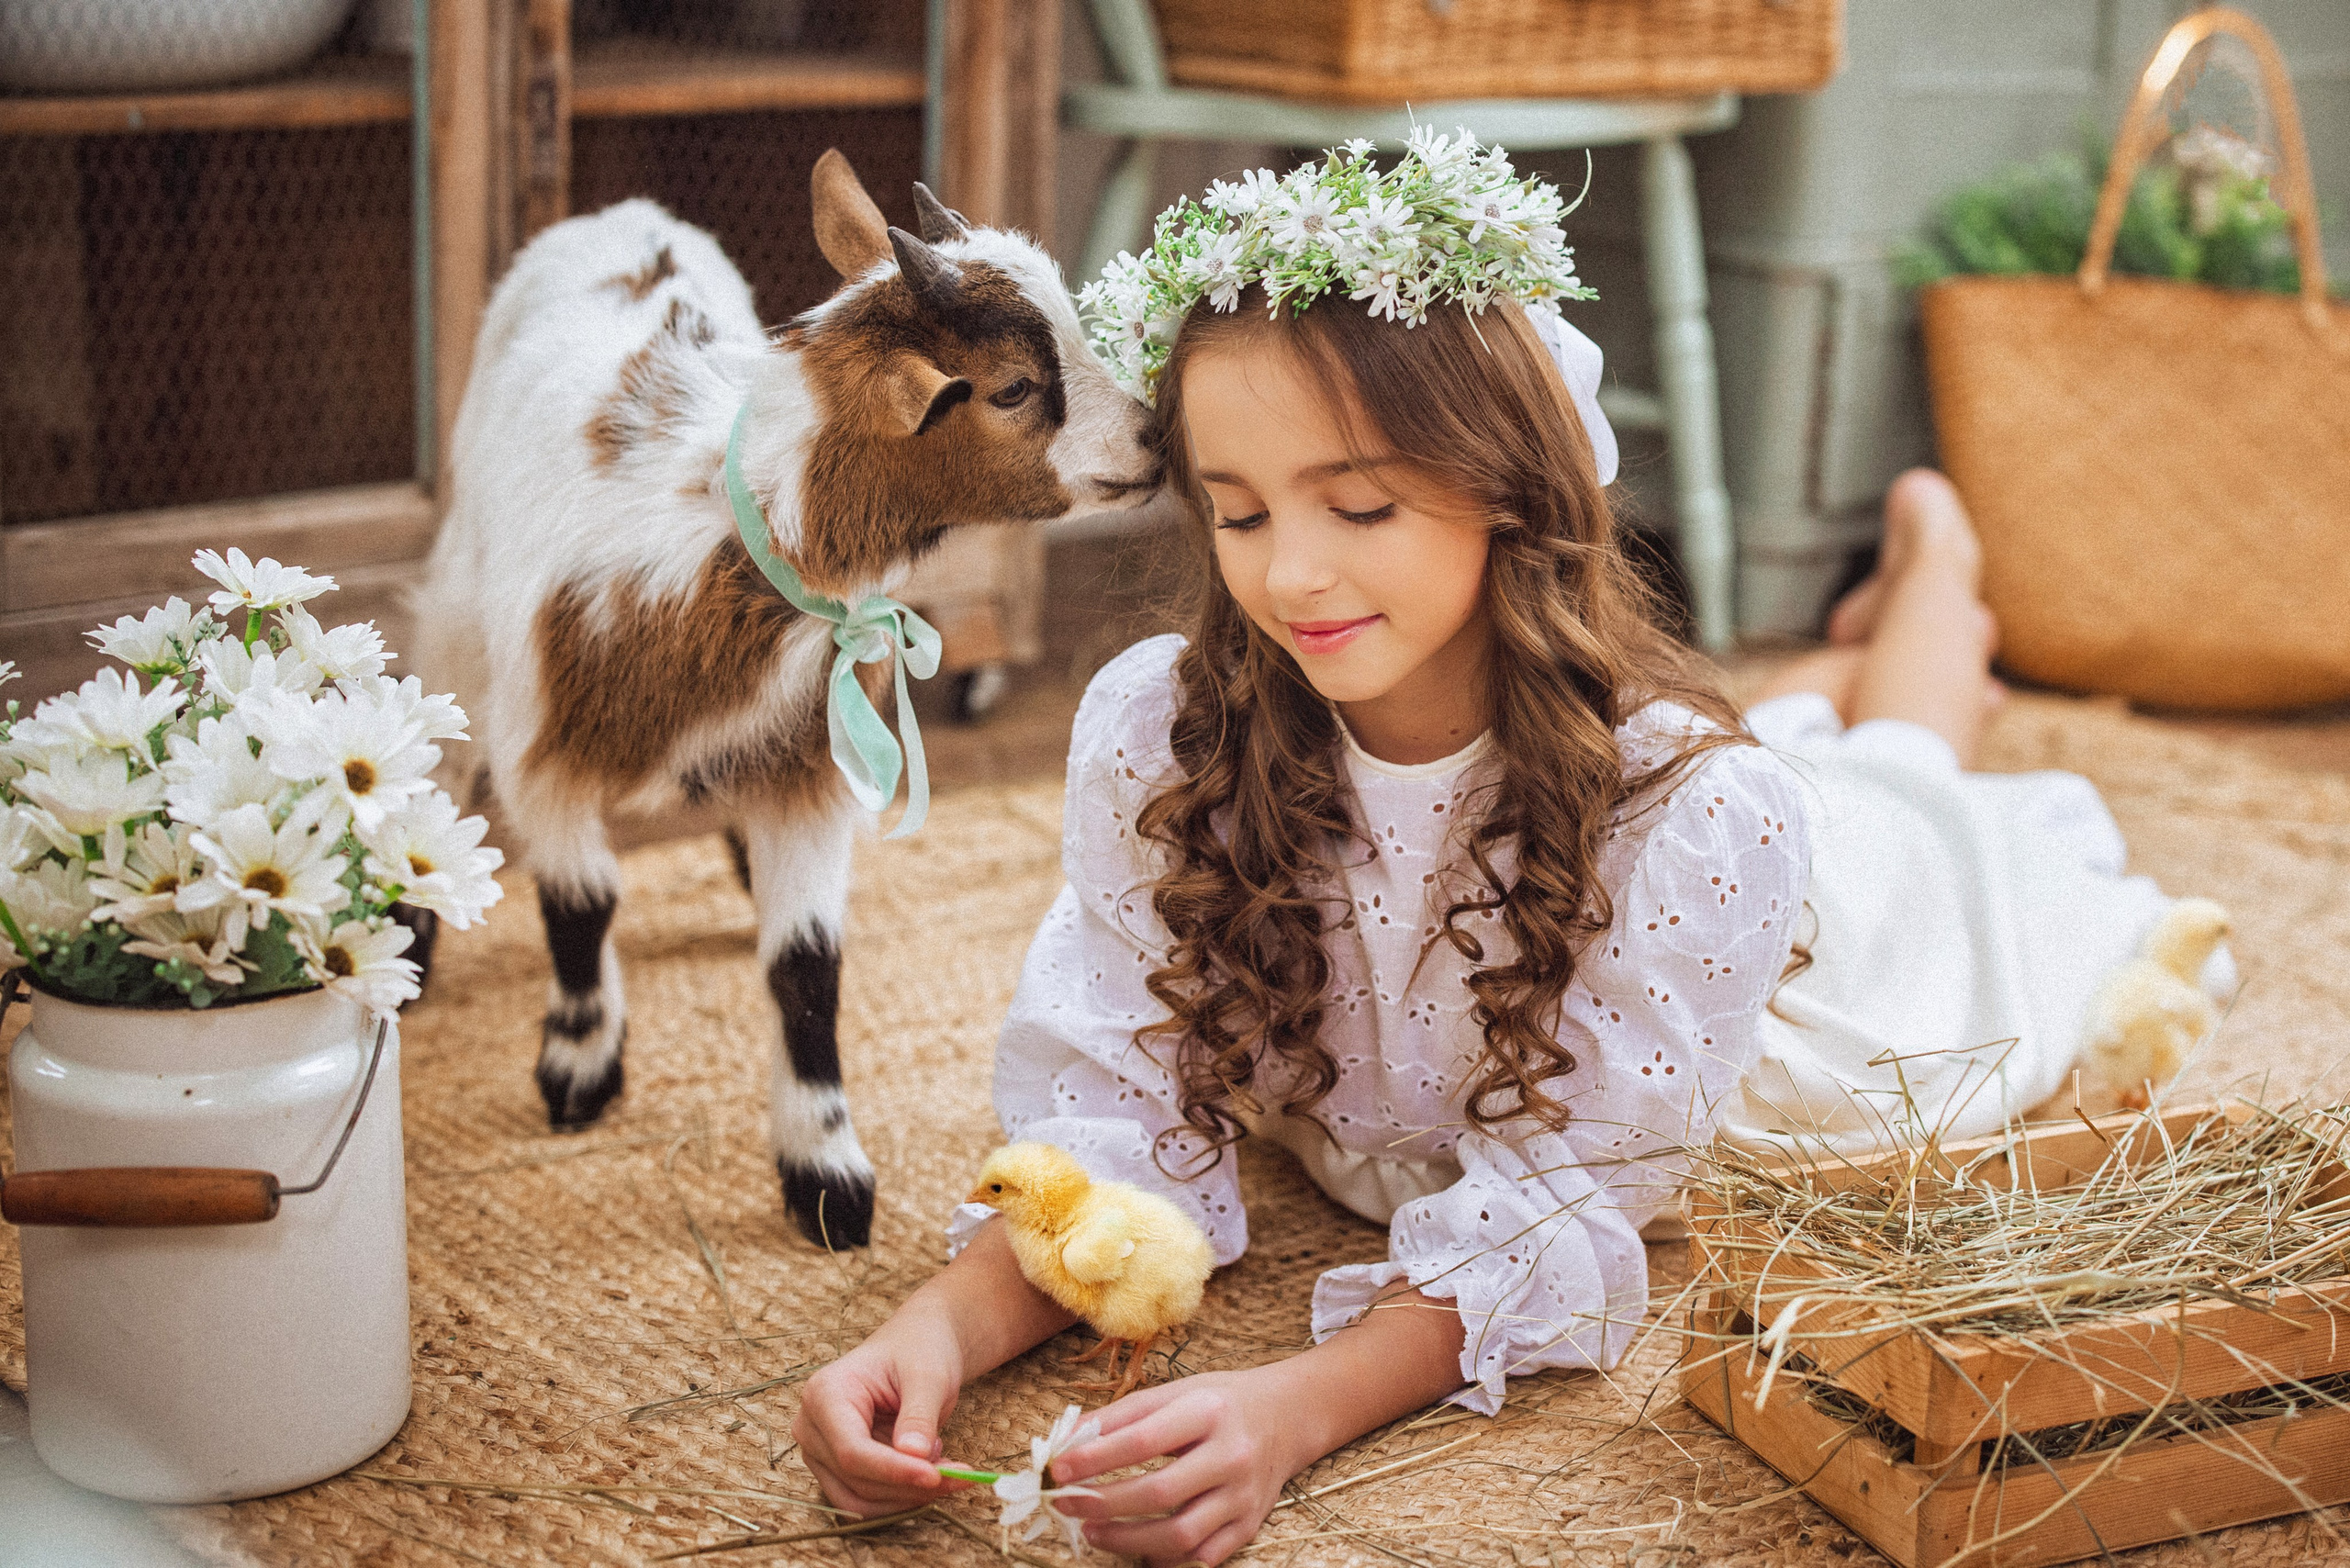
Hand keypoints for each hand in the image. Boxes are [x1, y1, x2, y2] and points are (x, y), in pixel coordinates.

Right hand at [792, 1220, 1076, 1518]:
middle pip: (855, 1478)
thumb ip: (918, 1416)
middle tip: (960, 1476)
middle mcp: (812, 1426)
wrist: (916, 1346)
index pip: (851, 1450)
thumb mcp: (927, 1375)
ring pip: (859, 1499)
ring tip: (947, 1464)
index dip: (893, 1471)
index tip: (937, 1477)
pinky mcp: (837, 1469)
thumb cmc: (918, 1351)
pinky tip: (933, 1471)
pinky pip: (867, 1499)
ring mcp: (821, 1451)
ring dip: (908, 1496)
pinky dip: (903, 1496)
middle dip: (909, 1485)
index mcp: (825, 1393)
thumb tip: (913, 1456)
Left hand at [1049, 1366, 1311, 1565]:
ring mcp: (1243, 1496)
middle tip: (1066, 1504)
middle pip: (1159, 1492)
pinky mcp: (1249, 1524)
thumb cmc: (1220, 1402)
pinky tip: (1139, 1547)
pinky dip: (1165, 1558)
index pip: (1142, 1439)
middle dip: (1103, 1504)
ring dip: (1127, 1540)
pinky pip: (1203, 1557)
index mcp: (1208, 1412)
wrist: (1287, 1417)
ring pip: (1180, 1535)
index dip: (1095, 1458)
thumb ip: (1123, 1415)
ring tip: (1093, 1533)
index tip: (1058, 1469)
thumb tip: (1070, 1440)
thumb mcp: (1176, 1392)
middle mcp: (1231, 1455)